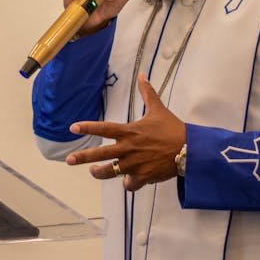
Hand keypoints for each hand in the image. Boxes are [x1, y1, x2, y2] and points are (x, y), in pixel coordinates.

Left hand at [65, 74, 185, 191]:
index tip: (73, 128)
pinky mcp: (143, 176)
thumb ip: (147, 93)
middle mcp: (128, 148)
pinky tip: (127, 182)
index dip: (88, 127)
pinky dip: (128, 184)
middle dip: (83, 158)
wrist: (190, 149)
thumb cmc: (173, 128)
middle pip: (100, 154)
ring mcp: (135, 164)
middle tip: (69, 160)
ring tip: (93, 172)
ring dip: (100, 173)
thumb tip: (143, 75)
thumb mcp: (158, 109)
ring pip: (110, 172)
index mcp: (129, 132)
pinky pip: (129, 184)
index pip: (104, 128)